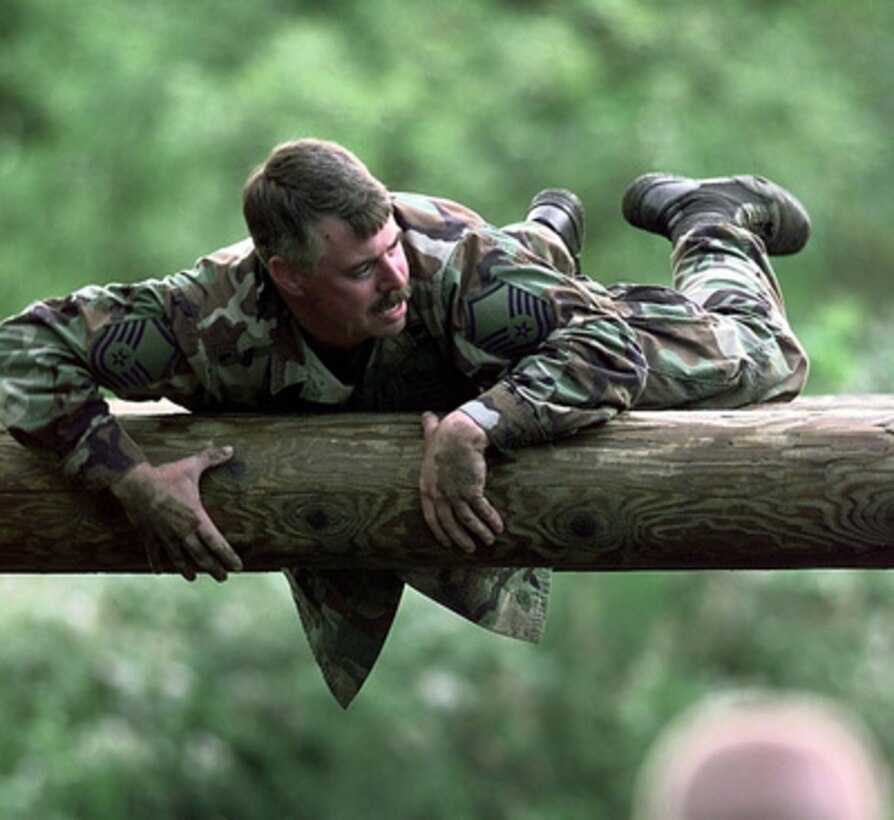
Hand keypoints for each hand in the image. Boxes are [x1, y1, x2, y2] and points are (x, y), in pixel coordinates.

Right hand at [110, 446, 242, 581]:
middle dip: (213, 568)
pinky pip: (154, 553)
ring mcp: (165, 536)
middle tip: (222, 578)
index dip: (228, 556)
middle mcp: (183, 532)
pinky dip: (157, 563)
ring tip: (194, 578)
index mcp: (196, 518)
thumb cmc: (166, 475)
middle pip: (201, 556)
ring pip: (179, 559)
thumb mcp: (192, 466)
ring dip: (188, 569)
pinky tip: (159, 571)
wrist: (135, 484)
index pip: (217, 542)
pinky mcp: (148, 536)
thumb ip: (212, 458)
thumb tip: (231, 449)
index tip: (238, 567)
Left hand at [419, 410, 503, 552]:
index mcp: (427, 487)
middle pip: (449, 523)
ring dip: (479, 533)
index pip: (431, 517)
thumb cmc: (446, 433)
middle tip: (469, 548)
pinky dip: (490, 520)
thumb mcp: (431, 436)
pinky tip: (498, 527)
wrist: (460, 433)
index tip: (447, 543)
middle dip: (460, 538)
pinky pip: (482, 511)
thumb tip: (426, 417)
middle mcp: (439, 495)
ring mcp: (455, 494)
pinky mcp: (471, 490)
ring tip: (488, 541)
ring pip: (467, 521)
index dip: (440, 531)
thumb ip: (428, 430)